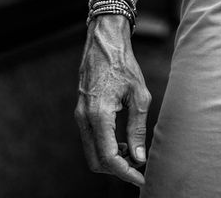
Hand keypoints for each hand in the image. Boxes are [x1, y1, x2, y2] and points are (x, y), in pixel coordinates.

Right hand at [75, 16, 150, 185]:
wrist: (104, 41)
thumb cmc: (124, 64)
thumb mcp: (138, 94)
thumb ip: (137, 128)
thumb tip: (139, 157)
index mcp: (99, 115)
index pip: (108, 157)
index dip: (125, 172)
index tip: (140, 178)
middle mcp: (84, 118)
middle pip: (96, 161)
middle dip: (117, 169)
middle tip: (138, 166)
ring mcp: (79, 116)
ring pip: (91, 152)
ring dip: (111, 159)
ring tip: (132, 152)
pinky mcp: (81, 112)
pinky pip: (90, 140)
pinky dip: (104, 147)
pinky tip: (121, 140)